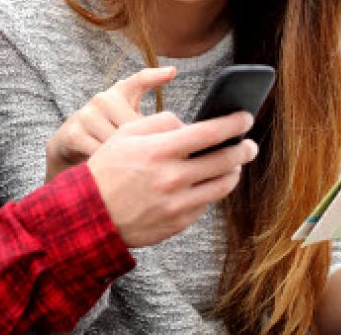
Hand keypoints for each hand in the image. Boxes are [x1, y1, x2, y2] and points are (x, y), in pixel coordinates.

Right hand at [45, 66, 176, 181]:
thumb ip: (151, 122)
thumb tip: (184, 130)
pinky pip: (100, 154)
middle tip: (149, 161)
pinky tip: (113, 172)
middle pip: (134, 125)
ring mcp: (87, 115)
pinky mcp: (74, 133)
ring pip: (117, 142)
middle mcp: (102, 99)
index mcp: (119, 93)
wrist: (68, 146)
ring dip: (126, 160)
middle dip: (144, 145)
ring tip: (129, 168)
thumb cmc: (106, 133)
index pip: (138, 80)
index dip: (155, 76)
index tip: (172, 73)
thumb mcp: (128, 122)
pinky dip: (108, 167)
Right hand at [87, 109, 257, 247]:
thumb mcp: (125, 134)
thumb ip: (160, 122)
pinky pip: (206, 204)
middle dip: (244, 150)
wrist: (89, 216)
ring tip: (234, 164)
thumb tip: (189, 124)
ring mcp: (178, 204)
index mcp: (160, 151)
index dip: (234, 123)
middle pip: (225, 160)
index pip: (210, 132)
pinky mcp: (178, 223)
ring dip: (233, 172)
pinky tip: (208, 183)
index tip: (246, 117)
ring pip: (222, 185)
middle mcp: (173, 178)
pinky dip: (211, 191)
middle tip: (250, 145)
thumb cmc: (107, 170)